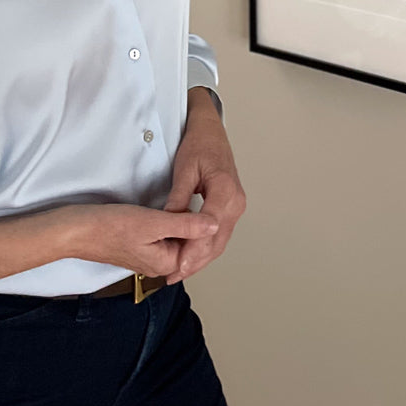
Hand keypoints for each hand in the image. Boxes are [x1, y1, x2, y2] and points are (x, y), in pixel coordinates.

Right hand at [64, 202, 217, 278]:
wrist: (76, 230)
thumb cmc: (109, 227)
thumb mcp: (153, 223)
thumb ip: (185, 224)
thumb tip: (214, 225)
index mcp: (166, 263)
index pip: (199, 246)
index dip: (210, 225)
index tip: (217, 202)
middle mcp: (160, 264)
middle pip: (191, 244)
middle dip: (202, 225)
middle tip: (211, 199)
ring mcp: (150, 255)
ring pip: (180, 238)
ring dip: (190, 222)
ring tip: (199, 201)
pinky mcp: (142, 245)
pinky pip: (167, 235)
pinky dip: (176, 223)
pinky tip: (179, 209)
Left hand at [164, 88, 246, 280]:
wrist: (211, 130)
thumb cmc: (199, 144)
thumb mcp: (184, 170)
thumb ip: (178, 199)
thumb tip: (168, 225)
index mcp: (225, 191)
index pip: (209, 229)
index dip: (192, 251)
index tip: (177, 266)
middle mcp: (236, 202)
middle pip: (216, 241)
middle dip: (195, 261)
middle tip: (173, 276)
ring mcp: (236, 206)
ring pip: (219, 241)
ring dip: (201, 258)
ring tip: (179, 272)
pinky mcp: (231, 207)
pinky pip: (220, 233)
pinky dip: (206, 248)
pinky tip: (191, 257)